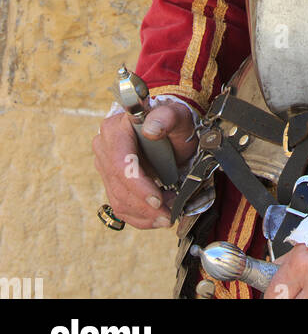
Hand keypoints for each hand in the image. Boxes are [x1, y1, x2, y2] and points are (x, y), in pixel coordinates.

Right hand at [92, 100, 196, 228]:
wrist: (169, 129)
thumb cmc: (173, 120)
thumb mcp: (176, 115)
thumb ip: (166, 117)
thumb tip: (150, 129)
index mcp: (115, 128)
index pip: (121, 164)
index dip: (138, 186)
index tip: (158, 200)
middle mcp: (105, 146)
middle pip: (119, 186)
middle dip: (144, 205)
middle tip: (168, 215)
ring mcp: (105, 165)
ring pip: (118, 200)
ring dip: (143, 215)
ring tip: (166, 216)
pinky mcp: (110, 180)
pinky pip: (119, 205)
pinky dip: (139, 217)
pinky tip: (155, 218)